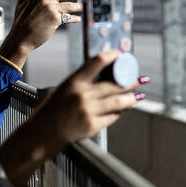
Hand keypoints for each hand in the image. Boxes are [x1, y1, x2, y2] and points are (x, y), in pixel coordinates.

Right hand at [0, 0, 84, 69]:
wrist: (21, 39)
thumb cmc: (20, 24)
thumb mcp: (21, 5)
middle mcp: (44, 0)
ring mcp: (50, 9)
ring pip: (70, 4)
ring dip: (78, 5)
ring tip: (82, 7)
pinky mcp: (55, 20)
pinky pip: (69, 17)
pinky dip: (74, 18)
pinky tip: (77, 18)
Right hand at [25, 50, 143, 152]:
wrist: (44, 131)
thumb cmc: (56, 108)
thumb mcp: (67, 88)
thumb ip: (86, 81)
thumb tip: (112, 75)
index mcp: (74, 81)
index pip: (97, 61)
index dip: (113, 56)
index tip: (122, 55)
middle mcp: (82, 95)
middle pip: (114, 84)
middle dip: (131, 81)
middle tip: (140, 79)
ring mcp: (87, 111)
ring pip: (118, 102)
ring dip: (131, 98)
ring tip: (139, 96)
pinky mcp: (92, 126)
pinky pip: (112, 117)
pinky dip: (118, 113)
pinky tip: (122, 110)